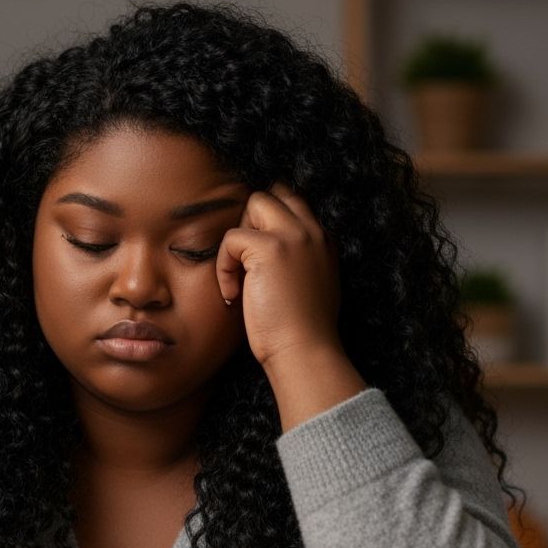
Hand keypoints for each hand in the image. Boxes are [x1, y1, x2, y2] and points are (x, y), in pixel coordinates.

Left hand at [216, 182, 342, 372]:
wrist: (304, 352)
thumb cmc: (301, 331)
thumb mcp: (309, 285)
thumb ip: (297, 260)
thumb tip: (262, 252)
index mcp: (324, 239)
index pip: (292, 203)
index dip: (267, 224)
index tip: (255, 261)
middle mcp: (313, 231)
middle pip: (273, 195)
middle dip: (252, 223)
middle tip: (247, 266)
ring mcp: (294, 236)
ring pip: (255, 203)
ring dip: (240, 238)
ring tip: (242, 278)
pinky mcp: (269, 249)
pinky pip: (231, 238)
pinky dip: (224, 267)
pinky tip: (234, 295)